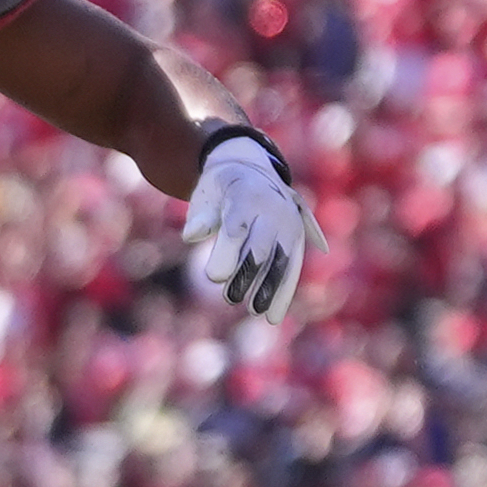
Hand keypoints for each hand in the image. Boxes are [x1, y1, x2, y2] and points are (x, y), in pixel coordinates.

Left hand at [182, 133, 326, 322]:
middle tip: (230, 298)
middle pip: (262, 246)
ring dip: (269, 288)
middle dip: (248, 273)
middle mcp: (273, 208)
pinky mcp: (296, 238)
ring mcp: (288, 223)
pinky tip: (273, 316)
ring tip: (256, 311)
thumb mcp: (205, 196)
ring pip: (282, 259)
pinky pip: (292, 267)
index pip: (237, 226)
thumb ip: (200, 217)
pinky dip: (283, 292)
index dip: (227, 252)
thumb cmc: (219, 190)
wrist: (250, 170)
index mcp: (246, 194)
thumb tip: (190, 236)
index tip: (213, 277)